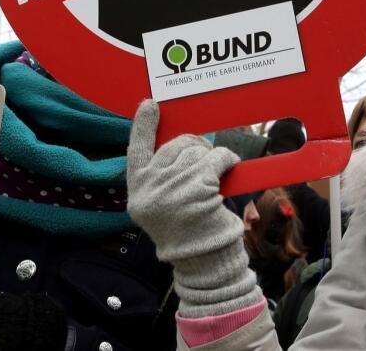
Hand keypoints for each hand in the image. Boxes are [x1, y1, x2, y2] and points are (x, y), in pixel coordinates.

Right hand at [126, 100, 262, 316]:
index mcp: (137, 192)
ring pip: (196, 152)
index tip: (150, 104)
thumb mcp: (162, 205)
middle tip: (206, 160)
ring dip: (212, 158)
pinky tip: (229, 167)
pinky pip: (215, 159)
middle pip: (174, 146)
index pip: (136, 150)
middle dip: (195, 147)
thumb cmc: (188, 231)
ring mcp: (171, 189)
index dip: (143, 125)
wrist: (203, 262)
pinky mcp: (196, 189)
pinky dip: (226, 159)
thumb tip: (181, 143)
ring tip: (216, 177)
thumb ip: (162, 176)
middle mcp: (149, 189)